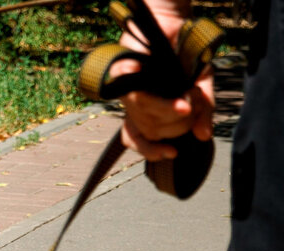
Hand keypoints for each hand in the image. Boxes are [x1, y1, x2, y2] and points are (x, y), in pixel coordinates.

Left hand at [112, 3, 215, 161]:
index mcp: (147, 111)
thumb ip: (202, 110)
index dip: (151, 151)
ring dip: (170, 113)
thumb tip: (204, 136)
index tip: (172, 153)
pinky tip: (175, 100)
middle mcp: (134, 105)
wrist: (175, 23)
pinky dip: (158, 102)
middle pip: (150, 131)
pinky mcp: (120, 76)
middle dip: (175, 126)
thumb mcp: (200, 85)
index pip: (138, 140)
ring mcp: (126, 92)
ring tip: (189, 100)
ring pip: (144, 118)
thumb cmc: (185, 56)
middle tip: (191, 108)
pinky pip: (136, 98)